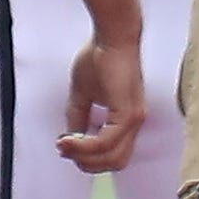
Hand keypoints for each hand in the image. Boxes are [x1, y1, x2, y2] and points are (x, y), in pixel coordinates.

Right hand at [61, 31, 145, 174]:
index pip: (113, 155)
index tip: (65, 147)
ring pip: (112, 158)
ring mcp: (133, 120)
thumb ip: (79, 119)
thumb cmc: (100, 57)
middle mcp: (134, 123)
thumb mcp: (83, 95)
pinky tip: (69, 138)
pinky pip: (107, 143)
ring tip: (65, 144)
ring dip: (84, 156)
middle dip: (87, 163)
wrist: (111, 36)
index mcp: (126, 120)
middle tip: (65, 150)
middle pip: (115, 163)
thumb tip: (69, 140)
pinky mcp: (128, 113)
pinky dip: (86, 146)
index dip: (88, 157)